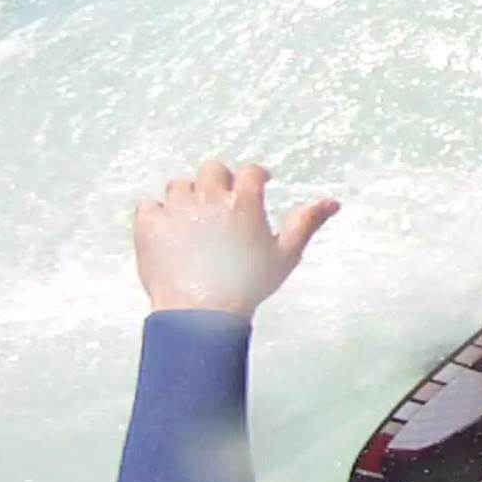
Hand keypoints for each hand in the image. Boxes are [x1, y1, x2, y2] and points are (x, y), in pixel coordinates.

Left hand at [134, 160, 339, 316]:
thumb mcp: (285, 255)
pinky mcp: (150, 224)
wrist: (200, 312)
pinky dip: (156, 212)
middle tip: (223, 200)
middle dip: (220, 180)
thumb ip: (307, 223)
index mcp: (244, 202)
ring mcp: (177, 209)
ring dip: (188, 195)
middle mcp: (209, 198)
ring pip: (179, 184)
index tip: (260, 183)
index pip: (251, 171)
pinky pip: (148, 204)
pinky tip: (168, 228)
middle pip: (212, 169)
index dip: (257, 176)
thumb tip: (332, 202)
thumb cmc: (247, 286)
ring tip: (194, 216)